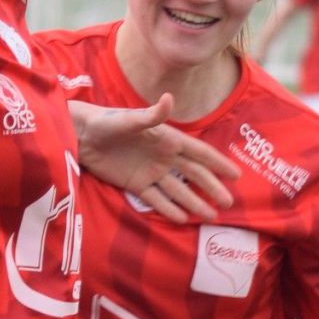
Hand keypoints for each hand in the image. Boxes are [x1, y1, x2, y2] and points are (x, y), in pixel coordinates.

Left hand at [71, 95, 239, 221]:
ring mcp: (150, 172)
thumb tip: (170, 99)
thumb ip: (152, 115)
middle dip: (212, 188)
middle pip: (193, 175)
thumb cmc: (107, 122)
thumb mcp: (129, 119)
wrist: (82, 136)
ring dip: (195, 202)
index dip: (218, 163)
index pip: (199, 153)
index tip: (236, 175)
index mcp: (167, 139)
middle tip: (228, 203)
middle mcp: (163, 157)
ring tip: (211, 216)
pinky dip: (169, 209)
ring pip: (178, 190)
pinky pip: (156, 199)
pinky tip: (183, 219)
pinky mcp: (135, 184)